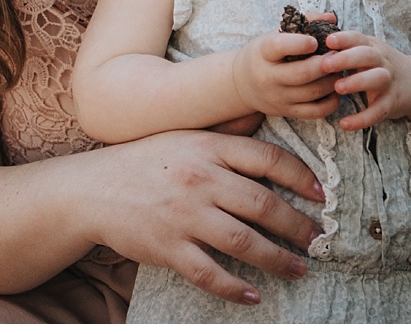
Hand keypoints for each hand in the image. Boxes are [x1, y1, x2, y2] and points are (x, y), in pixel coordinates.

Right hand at [84, 130, 325, 305]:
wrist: (89, 190)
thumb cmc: (141, 162)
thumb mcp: (181, 136)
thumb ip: (223, 131)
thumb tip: (261, 115)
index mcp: (206, 148)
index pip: (267, 159)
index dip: (301, 178)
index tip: (321, 196)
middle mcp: (199, 179)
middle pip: (263, 204)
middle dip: (298, 225)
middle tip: (318, 240)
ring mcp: (182, 214)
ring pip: (243, 241)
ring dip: (278, 259)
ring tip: (298, 268)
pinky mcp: (166, 246)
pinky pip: (208, 271)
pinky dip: (234, 286)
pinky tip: (252, 294)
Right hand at [230, 28, 341, 119]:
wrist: (242, 84)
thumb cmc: (265, 54)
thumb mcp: (275, 35)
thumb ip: (304, 22)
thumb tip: (331, 17)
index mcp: (263, 53)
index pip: (279, 47)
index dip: (300, 43)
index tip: (315, 41)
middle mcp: (268, 77)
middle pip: (302, 73)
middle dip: (326, 64)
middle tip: (339, 55)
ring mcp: (278, 97)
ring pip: (313, 92)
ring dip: (333, 80)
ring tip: (340, 69)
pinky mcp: (287, 112)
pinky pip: (316, 111)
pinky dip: (332, 101)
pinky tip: (335, 89)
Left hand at [318, 30, 410, 130]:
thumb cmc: (378, 64)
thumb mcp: (365, 49)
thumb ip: (342, 43)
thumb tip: (310, 29)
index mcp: (370, 46)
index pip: (358, 38)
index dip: (344, 38)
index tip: (328, 41)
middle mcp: (382, 61)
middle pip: (367, 55)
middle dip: (347, 58)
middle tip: (325, 64)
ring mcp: (389, 81)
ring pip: (377, 78)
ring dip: (358, 82)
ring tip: (338, 88)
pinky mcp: (392, 102)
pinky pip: (378, 111)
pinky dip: (363, 119)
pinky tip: (345, 124)